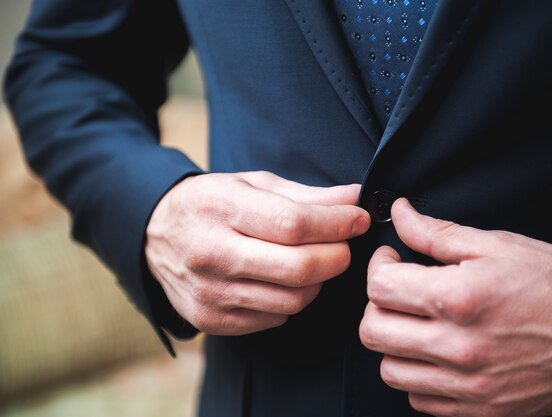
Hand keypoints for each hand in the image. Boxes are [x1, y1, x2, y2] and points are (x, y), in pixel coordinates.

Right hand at [146, 171, 369, 334]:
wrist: (153, 235)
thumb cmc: (211, 203)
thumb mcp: (252, 184)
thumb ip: (306, 195)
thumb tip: (354, 199)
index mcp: (220, 208)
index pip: (293, 224)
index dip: (336, 224)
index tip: (357, 220)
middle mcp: (211, 253)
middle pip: (298, 269)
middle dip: (336, 257)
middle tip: (343, 246)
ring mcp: (209, 292)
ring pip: (293, 300)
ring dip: (316, 282)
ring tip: (310, 261)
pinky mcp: (209, 320)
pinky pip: (274, 319)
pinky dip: (290, 301)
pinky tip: (281, 281)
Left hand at [360, 198, 551, 416]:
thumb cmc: (549, 283)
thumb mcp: (494, 245)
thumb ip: (436, 233)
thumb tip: (400, 212)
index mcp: (459, 298)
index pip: (379, 287)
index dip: (378, 267)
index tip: (391, 261)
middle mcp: (458, 346)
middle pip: (372, 331)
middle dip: (376, 305)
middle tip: (397, 293)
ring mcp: (468, 384)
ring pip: (389, 370)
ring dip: (393, 344)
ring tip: (414, 325)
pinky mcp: (479, 410)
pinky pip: (419, 399)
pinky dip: (417, 377)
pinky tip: (434, 355)